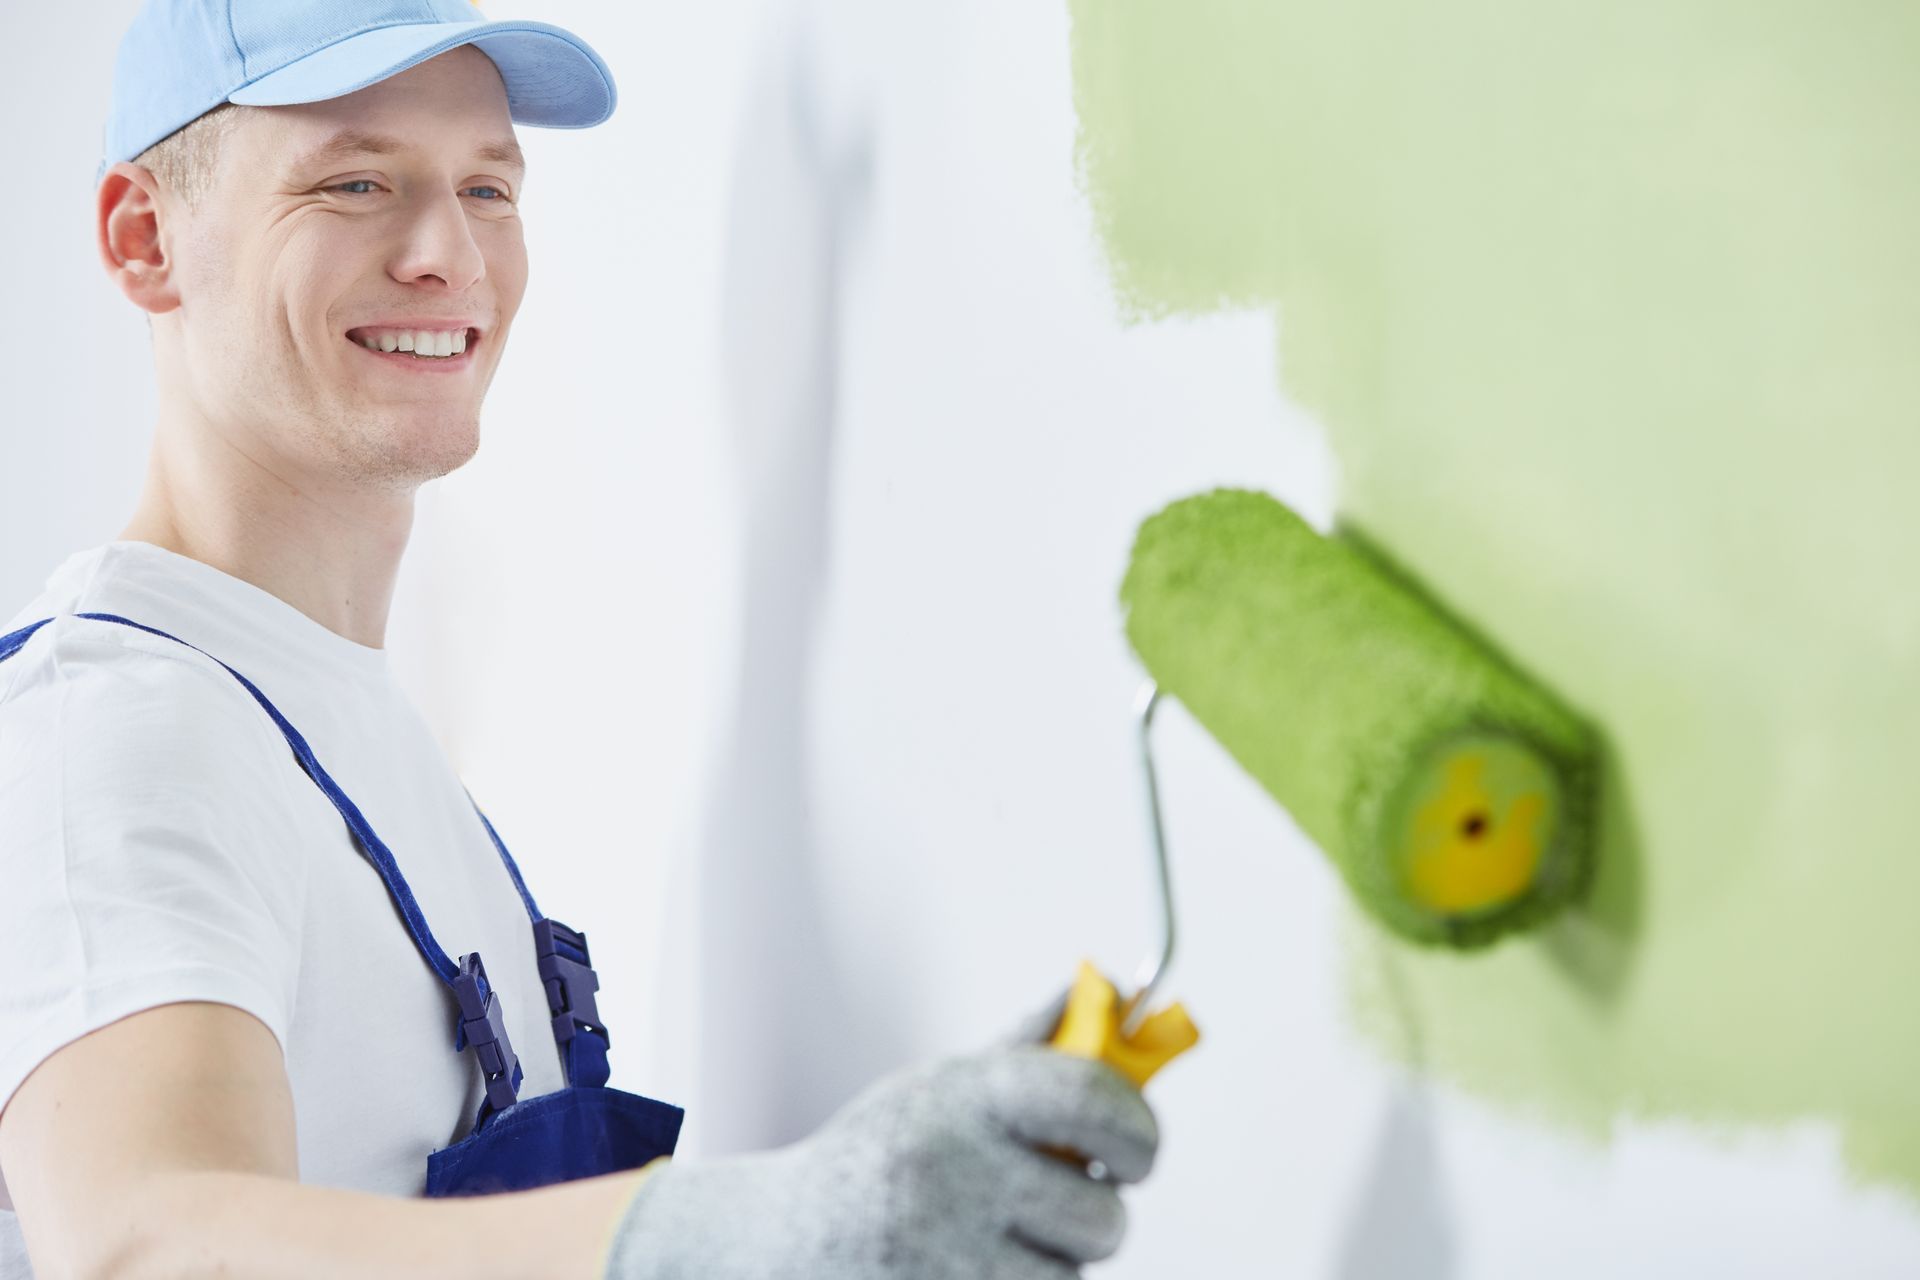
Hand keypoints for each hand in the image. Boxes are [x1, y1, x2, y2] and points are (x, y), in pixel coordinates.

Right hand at [601, 1040, 1158, 1279]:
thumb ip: (1029, 1047)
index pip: (1089, 1095)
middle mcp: (953, 1170)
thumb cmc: (878, 1155)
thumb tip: (1110, 987)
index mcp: (961, 1097)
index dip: (1138, 1125)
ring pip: (1073, 1273)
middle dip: (1101, 1211)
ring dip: (1058, 1258)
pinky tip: (978, 1264)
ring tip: (1000, 1233)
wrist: (779, 1239)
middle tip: (1077, 1197)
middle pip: (1102, 1213)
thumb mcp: (940, 1087)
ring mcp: (945, 1252)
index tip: (1138, 1146)